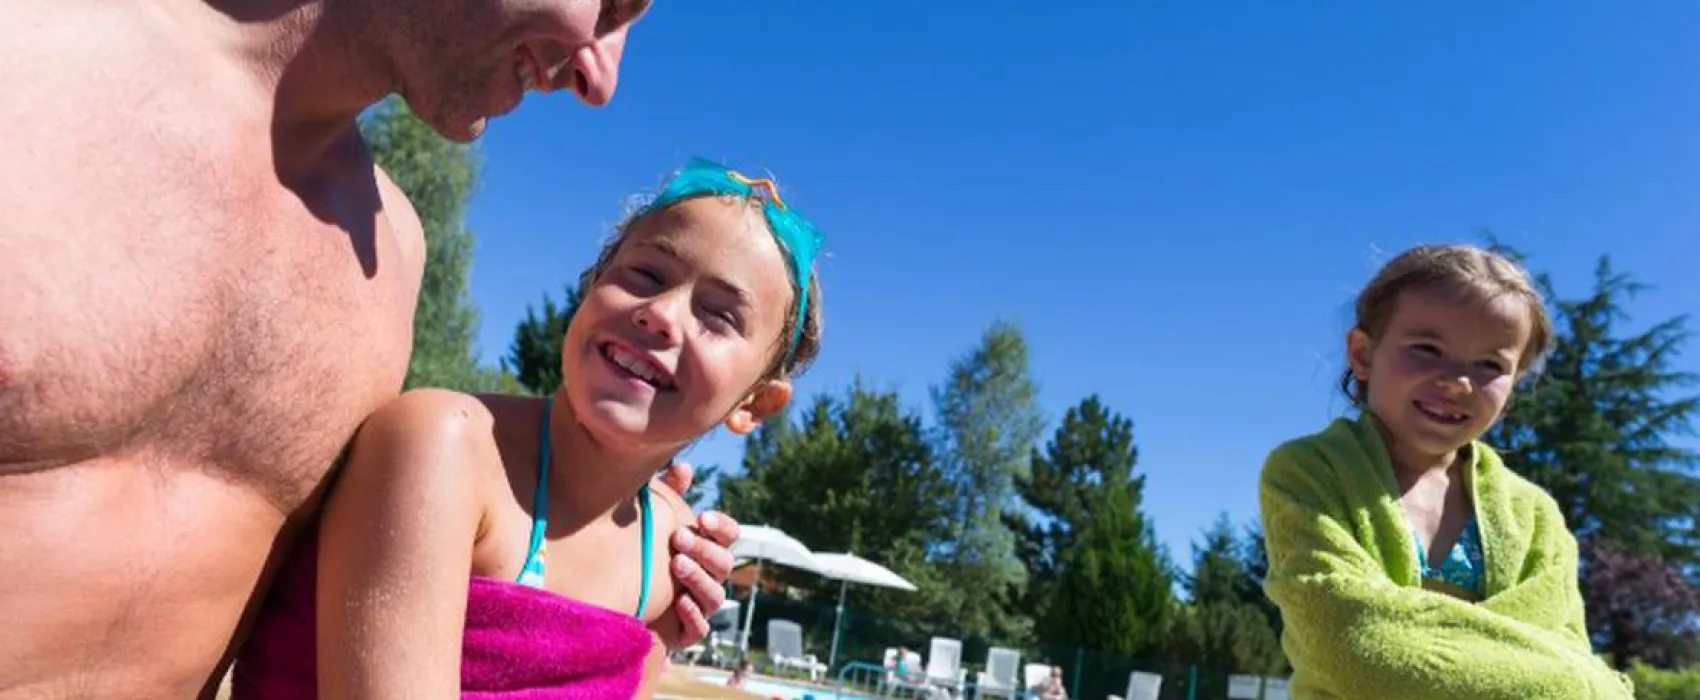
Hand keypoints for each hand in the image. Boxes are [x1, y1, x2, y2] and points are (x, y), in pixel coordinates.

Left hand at [653, 462, 741, 648]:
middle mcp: (710, 576)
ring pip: (716, 594)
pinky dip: (693, 613)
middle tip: (679, 538)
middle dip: (704, 550)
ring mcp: (701, 604)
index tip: (702, 517)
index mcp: (706, 548)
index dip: (721, 527)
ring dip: (698, 578)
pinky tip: (678, 600)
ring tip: (676, 564)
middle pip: (724, 563)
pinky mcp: (688, 630)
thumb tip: (682, 466)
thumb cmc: (643, 556)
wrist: (621, 604)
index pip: (730, 535)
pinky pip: (701, 626)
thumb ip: (669, 494)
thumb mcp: (653, 521)